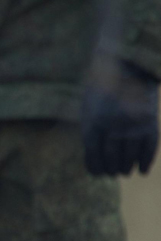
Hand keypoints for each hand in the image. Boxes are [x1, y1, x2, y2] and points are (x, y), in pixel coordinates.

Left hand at [82, 60, 159, 175]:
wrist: (128, 67)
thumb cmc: (103, 88)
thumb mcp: (89, 105)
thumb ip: (90, 128)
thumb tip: (93, 156)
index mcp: (92, 121)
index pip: (93, 153)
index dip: (95, 166)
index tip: (98, 173)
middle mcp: (112, 126)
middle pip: (112, 157)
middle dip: (112, 169)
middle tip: (113, 173)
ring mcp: (132, 124)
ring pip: (130, 156)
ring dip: (127, 167)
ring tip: (125, 171)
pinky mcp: (150, 122)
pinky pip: (149, 148)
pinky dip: (145, 161)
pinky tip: (142, 169)